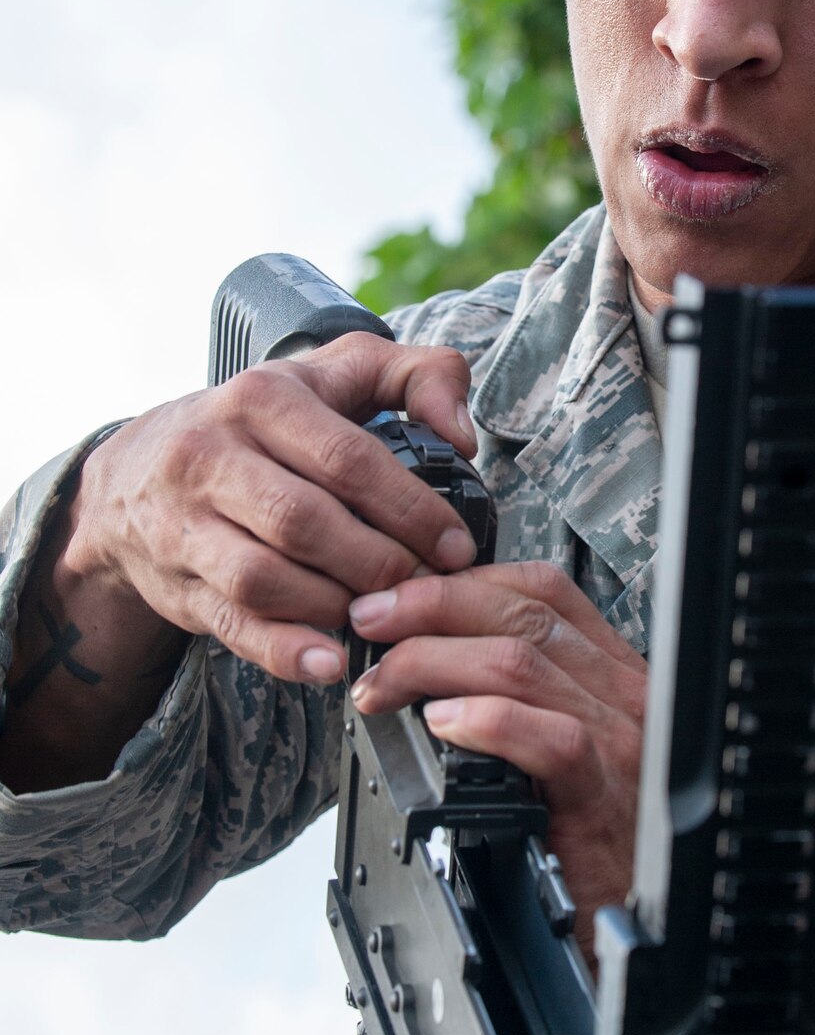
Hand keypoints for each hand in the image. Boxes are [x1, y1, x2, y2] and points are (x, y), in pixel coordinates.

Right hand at [65, 333, 479, 683]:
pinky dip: (284, 650)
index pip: (347, 459)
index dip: (411, 509)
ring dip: (335, 605)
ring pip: (264, 578)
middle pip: (305, 522)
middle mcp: (212, 456)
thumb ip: (417, 377)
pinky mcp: (177, 583)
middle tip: (423, 585)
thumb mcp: (334, 373)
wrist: (134, 473)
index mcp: (262, 398)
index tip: (454, 546)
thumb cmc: (259, 424)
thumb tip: (461, 436)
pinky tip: (329, 661)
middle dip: (378, 562)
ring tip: (380, 612)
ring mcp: (185, 524)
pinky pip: (233, 624)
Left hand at [347, 561, 647, 953]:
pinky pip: (549, 738)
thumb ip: (525, 700)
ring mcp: (619, 742)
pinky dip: (487, 721)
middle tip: (368, 625)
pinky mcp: (604, 797)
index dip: (463, 582)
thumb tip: (434, 663)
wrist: (648, 922)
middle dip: (431, 608)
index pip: (542, 591)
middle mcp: (622, 694)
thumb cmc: (596, 837)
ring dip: (433, 663)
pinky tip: (441, 725)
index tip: (398, 597)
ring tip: (381, 685)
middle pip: (523, 613)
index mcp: (612, 673)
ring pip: (521, 665)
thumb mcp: (569, 748)